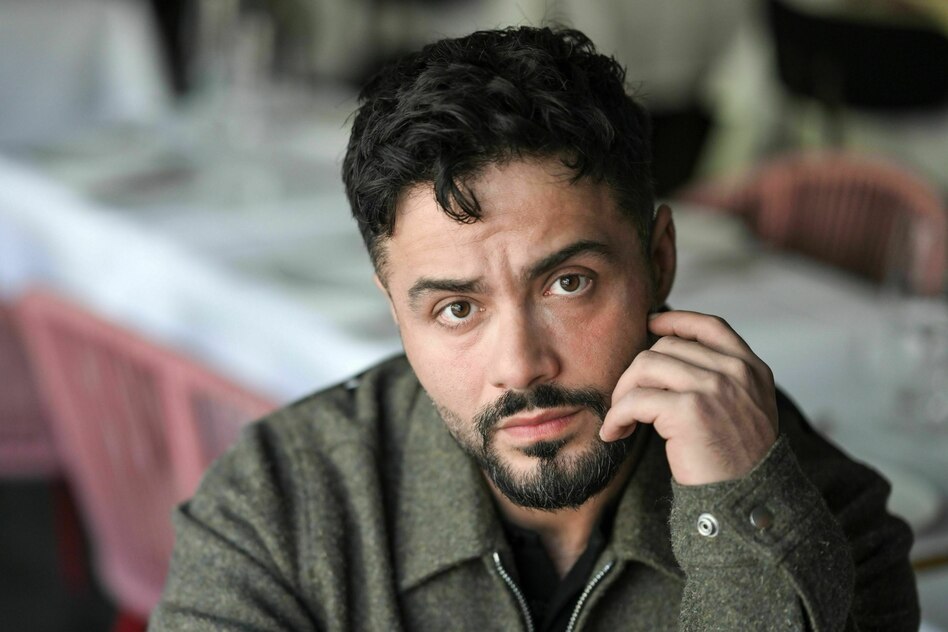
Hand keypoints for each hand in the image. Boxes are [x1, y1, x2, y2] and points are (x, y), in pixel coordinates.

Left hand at [601, 310, 778, 485]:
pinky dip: (616, 416)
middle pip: (665, 347)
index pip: (710, 326)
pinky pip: (634, 400)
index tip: (650, 324)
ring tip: (619, 419)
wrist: (747, 499)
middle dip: (636, 374)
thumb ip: (723, 380)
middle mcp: (735, 372)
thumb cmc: (738, 461)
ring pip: (644, 366)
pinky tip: (614, 433)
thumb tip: (669, 354)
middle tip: (626, 403)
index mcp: (751, 369)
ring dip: (622, 393)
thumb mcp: (746, 409)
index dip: (675, 321)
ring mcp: (712, 388)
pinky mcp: (688, 410)